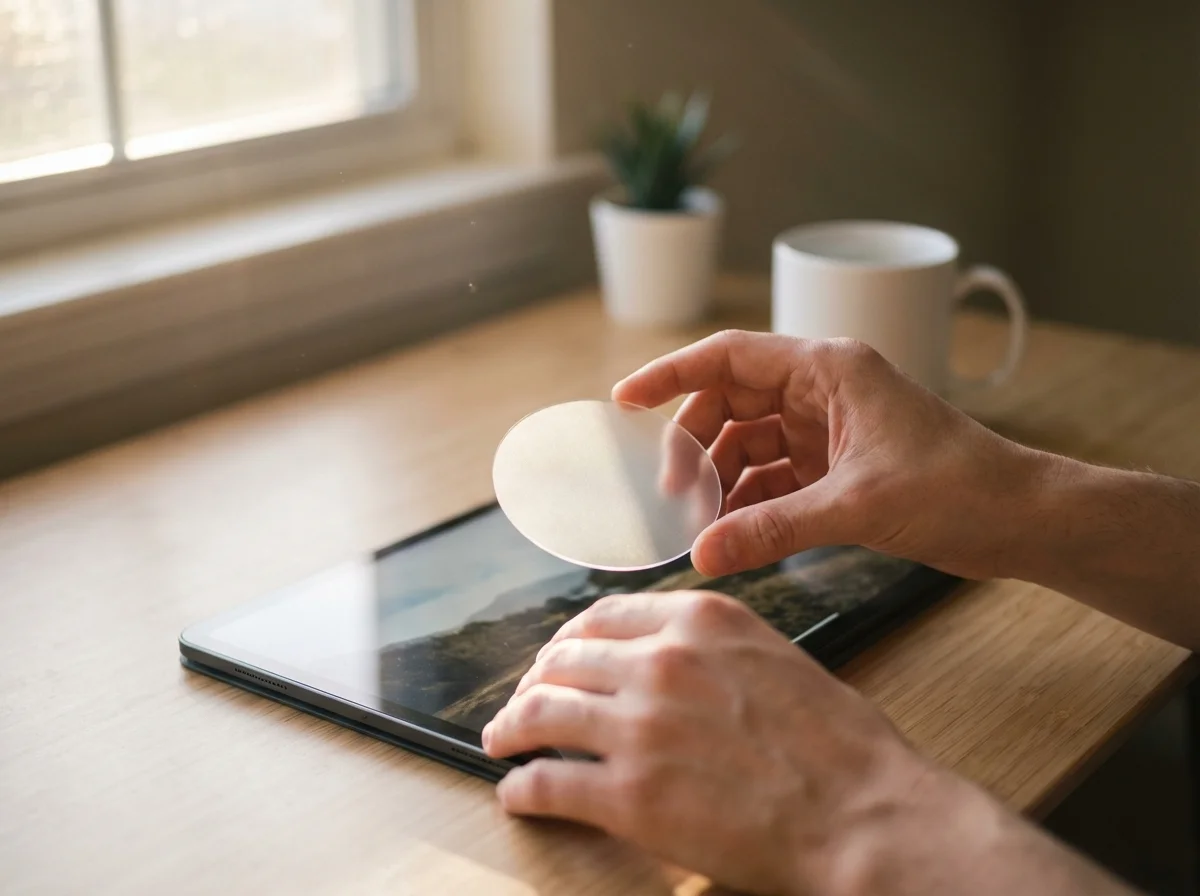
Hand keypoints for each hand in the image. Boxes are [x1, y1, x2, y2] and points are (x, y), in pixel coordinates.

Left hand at [483, 591, 1128, 895]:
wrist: (865, 812)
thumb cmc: (838, 744)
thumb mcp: (773, 658)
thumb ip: (709, 648)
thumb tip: (661, 660)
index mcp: (699, 620)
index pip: (602, 616)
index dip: (567, 641)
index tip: (556, 660)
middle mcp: (660, 661)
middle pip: (563, 661)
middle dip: (532, 683)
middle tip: (521, 704)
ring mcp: (639, 726)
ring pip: (541, 714)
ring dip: (510, 728)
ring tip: (499, 741)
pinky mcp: (629, 794)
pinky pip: (549, 783)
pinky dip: (523, 788)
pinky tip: (517, 793)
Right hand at [614, 330, 1050, 578]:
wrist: (1021, 520)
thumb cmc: (959, 488)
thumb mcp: (857, 506)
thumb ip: (773, 529)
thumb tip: (702, 554)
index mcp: (828, 369)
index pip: (729, 357)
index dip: (671, 374)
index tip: (625, 401)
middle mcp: (823, 391)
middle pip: (731, 404)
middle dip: (696, 447)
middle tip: (671, 496)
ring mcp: (829, 429)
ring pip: (750, 445)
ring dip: (722, 483)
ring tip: (699, 525)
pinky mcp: (838, 467)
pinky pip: (774, 479)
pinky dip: (750, 504)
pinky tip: (732, 535)